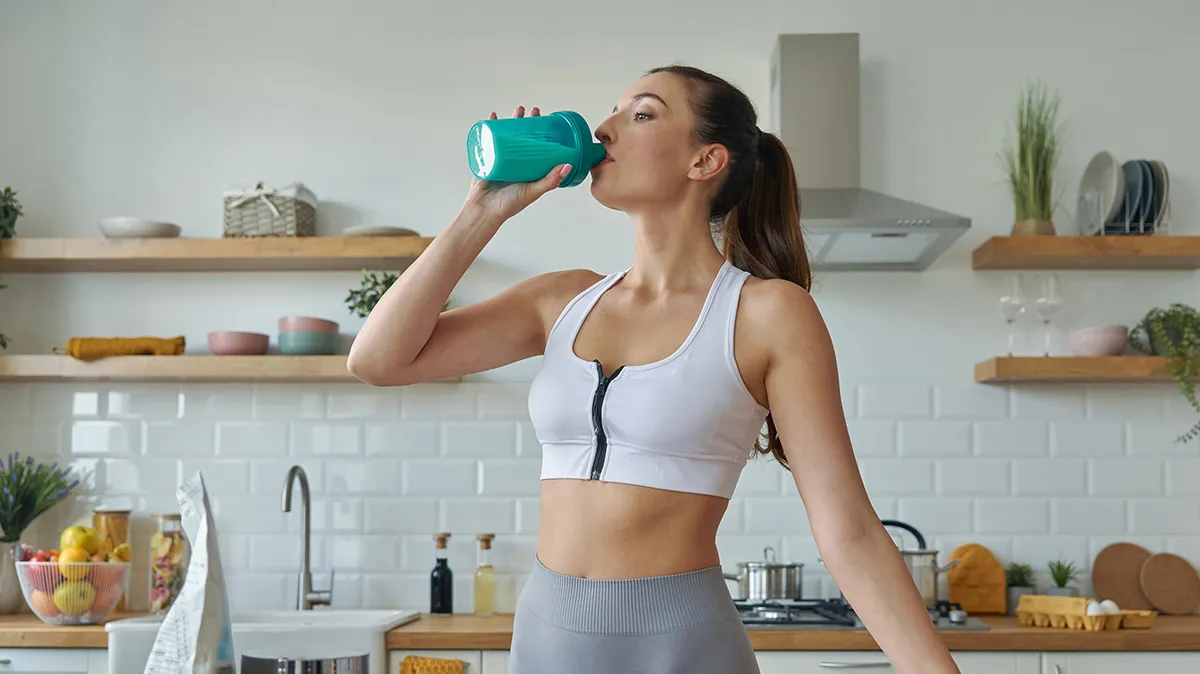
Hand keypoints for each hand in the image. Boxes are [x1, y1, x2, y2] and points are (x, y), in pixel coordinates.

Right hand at [463, 105, 571, 222]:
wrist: (484, 211)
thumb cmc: (509, 204)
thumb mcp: (533, 191)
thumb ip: (550, 181)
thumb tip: (568, 165)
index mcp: (528, 168)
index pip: (537, 145)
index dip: (542, 132)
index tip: (547, 120)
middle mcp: (515, 162)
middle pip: (522, 137)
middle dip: (527, 122)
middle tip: (533, 111)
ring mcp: (500, 158)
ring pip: (507, 135)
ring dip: (511, 121)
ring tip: (517, 110)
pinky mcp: (486, 158)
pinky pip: (488, 139)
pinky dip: (489, 127)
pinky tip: (492, 117)